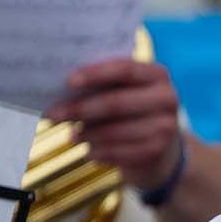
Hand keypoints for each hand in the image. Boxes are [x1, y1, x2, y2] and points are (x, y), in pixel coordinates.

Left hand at [44, 58, 184, 191]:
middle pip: (117, 102)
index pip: (124, 69)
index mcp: (157, 74)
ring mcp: (166, 126)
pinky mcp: (158, 150)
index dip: (95, 74)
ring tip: (72, 135)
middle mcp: (167, 98)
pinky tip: (88, 151)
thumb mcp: (124, 90)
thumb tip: (61, 90)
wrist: (162, 146)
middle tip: (52, 114)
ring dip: (87, 134)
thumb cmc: (130, 110)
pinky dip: (98, 152)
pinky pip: (120, 152)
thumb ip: (102, 84)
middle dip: (81, 109)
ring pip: (115, 131)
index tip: (68, 82)